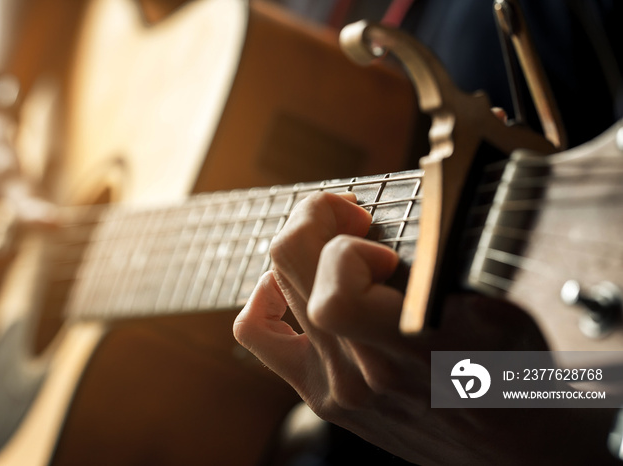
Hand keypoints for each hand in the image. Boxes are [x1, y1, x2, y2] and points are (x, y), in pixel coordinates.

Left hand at [234, 192, 616, 464]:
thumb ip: (481, 226)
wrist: (519, 453)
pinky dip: (263, 298)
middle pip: (292, 262)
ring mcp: (337, 386)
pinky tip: (289, 287)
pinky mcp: (323, 398)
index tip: (381, 241)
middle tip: (348, 213)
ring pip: (275, 287)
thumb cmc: (523, 374)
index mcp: (413, 345)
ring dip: (298, 248)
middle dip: (315, 217)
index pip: (335, 282)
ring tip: (331, 244)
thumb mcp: (513, 301)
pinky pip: (259, 333)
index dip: (349, 246)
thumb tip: (489, 117)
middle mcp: (364, 369)